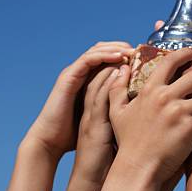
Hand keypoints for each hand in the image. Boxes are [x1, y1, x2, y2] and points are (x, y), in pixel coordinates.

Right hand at [5, 42, 132, 190]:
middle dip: (119, 48)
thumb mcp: (102, 120)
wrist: (50, 142)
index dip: (122, 56)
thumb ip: (114, 111)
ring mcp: (73, 75)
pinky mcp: (68, 79)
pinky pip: (87, 61)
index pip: (105, 62)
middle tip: (138, 49)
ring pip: (95, 53)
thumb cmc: (75, 137)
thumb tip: (137, 115)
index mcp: (87, 84)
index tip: (141, 57)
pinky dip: (103, 56)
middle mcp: (80, 76)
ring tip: (130, 49)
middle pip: (101, 52)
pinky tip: (118, 56)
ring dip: (114, 49)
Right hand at [108, 47, 191, 182]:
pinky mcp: (190, 130)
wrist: (137, 169)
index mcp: (150, 89)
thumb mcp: (117, 112)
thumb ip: (117, 88)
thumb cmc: (128, 142)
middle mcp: (165, 97)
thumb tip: (121, 68)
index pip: (171, 61)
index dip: (187, 53)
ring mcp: (178, 113)